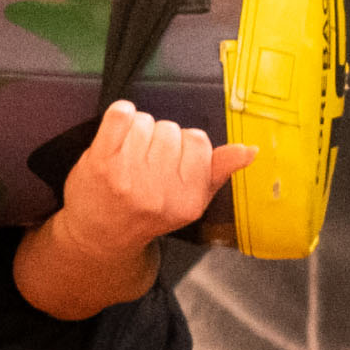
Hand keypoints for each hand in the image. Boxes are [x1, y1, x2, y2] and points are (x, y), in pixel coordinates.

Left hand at [26, 99, 248, 312]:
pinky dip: (121, 114)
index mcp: (187, 200)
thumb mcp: (190, 201)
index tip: (172, 162)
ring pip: (146, 121)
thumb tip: (250, 150)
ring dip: (138, 130)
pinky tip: (117, 133)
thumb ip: (219, 172)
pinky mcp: (100, 161)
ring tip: (130, 154)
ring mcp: (128, 176)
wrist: (99, 235)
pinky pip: (120, 114)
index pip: (198, 141)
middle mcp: (159, 191)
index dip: (184, 146)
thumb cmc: (147, 213)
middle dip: (160, 138)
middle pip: (171, 129)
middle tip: (147, 162)